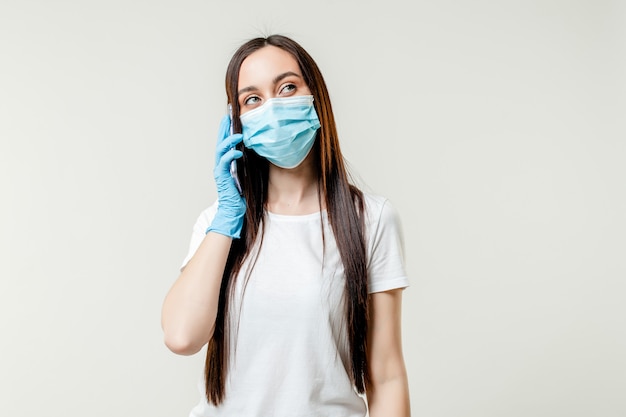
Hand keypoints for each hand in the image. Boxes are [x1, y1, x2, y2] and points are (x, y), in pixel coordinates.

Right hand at [206, 114, 245, 237]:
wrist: (233, 211)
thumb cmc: (240, 195)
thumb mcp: (246, 175)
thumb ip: (247, 164)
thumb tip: (256, 152)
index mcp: (226, 163)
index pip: (226, 142)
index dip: (227, 130)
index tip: (231, 117)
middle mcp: (220, 165)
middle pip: (220, 142)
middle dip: (224, 128)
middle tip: (228, 116)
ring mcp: (220, 170)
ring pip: (220, 150)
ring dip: (228, 140)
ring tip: (237, 133)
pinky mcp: (222, 177)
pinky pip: (224, 163)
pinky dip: (230, 155)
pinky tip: (238, 151)